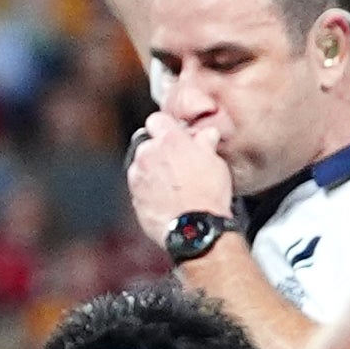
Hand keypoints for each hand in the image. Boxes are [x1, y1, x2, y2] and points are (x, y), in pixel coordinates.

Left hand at [126, 107, 239, 250]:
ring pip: (140, 166)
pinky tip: (166, 198)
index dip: (166, 127)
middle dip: (159, 151)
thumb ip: (205, 143)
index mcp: (169, 141)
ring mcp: (138, 176)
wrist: (195, 228)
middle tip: (178, 163)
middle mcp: (148, 155)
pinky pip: (139, 187)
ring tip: (174, 184)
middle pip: (147, 144)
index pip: (156, 120)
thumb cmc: (208, 194)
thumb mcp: (215, 162)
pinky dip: (148, 189)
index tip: (173, 134)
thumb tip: (206, 134)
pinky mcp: (134, 196)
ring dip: (152, 170)